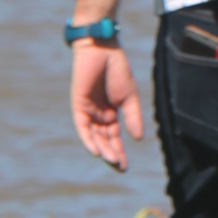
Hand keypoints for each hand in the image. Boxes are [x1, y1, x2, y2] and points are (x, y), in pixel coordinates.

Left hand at [71, 42, 143, 170]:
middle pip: (104, 140)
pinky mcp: (79, 106)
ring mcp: (88, 111)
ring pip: (94, 137)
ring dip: (102, 150)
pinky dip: (88, 140)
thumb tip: (138, 139)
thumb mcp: (130, 95)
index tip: (124, 167)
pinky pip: (82, 127)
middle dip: (112, 154)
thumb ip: (133, 116)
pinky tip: (96, 151)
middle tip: (120, 168)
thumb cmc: (116, 68)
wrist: (102, 49)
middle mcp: (98, 115)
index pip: (113, 138)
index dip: (119, 152)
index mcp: (111, 113)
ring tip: (112, 162)